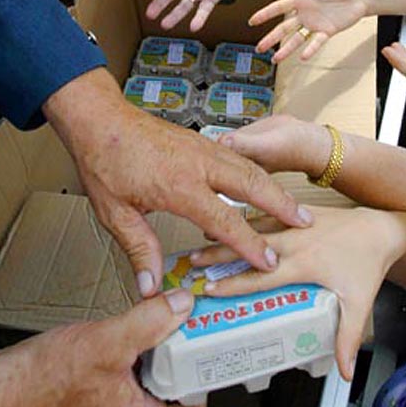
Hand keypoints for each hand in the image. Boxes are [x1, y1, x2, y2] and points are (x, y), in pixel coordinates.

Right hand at [0, 289, 205, 406]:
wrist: (9, 388)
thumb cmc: (46, 382)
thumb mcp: (107, 342)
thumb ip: (150, 322)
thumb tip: (183, 304)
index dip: (202, 393)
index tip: (202, 355)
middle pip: (179, 398)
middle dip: (186, 360)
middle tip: (190, 328)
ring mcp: (121, 406)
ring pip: (159, 380)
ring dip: (166, 349)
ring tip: (169, 319)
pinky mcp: (109, 389)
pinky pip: (139, 369)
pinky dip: (145, 346)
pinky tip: (141, 323)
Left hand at [43, 68, 312, 295]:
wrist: (100, 119)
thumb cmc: (105, 163)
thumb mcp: (115, 212)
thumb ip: (139, 249)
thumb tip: (151, 287)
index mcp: (179, 186)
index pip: (224, 220)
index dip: (249, 244)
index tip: (268, 262)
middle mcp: (199, 164)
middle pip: (251, 185)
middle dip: (281, 206)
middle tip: (306, 223)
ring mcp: (203, 148)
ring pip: (248, 168)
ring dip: (273, 187)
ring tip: (295, 205)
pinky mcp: (201, 141)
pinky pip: (237, 158)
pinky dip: (257, 171)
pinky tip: (263, 182)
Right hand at [190, 206, 405, 379]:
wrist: (383, 229)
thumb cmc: (368, 263)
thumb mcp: (359, 304)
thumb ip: (347, 338)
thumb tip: (344, 371)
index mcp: (304, 263)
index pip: (260, 277)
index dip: (232, 284)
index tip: (210, 289)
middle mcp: (295, 241)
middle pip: (249, 249)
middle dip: (219, 256)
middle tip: (193, 262)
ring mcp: (296, 224)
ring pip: (254, 227)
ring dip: (229, 232)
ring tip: (204, 237)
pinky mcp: (300, 212)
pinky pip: (268, 212)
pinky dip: (248, 216)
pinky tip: (234, 217)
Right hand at [250, 0, 365, 62]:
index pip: (279, 7)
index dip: (265, 14)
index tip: (252, 21)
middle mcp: (305, 14)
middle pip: (283, 28)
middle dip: (271, 38)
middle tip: (259, 48)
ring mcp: (315, 24)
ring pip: (297, 38)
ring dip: (286, 49)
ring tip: (275, 59)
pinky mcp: (327, 31)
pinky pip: (317, 42)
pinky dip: (310, 49)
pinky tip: (303, 57)